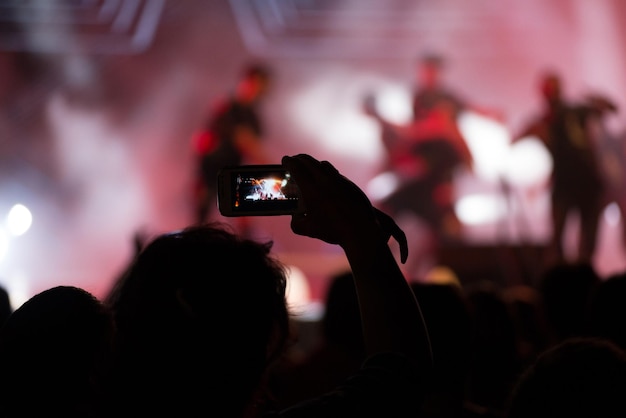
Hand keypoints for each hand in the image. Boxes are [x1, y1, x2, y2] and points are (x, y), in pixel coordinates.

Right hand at [282, 154, 407, 262]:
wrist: (361, 230)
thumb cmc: (334, 230)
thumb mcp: (310, 230)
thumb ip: (297, 223)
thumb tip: (295, 217)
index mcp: (311, 190)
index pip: (296, 168)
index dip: (289, 162)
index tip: (285, 160)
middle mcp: (325, 180)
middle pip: (309, 161)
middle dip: (299, 159)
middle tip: (294, 161)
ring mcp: (339, 180)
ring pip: (323, 165)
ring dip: (313, 163)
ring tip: (309, 167)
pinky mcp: (350, 184)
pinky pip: (335, 173)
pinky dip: (326, 172)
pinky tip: (326, 179)